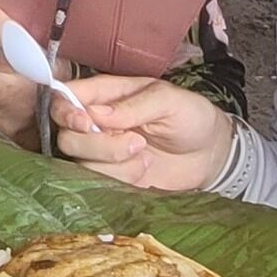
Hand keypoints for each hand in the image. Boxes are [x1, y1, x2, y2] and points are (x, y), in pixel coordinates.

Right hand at [50, 72, 232, 192]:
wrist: (210, 153)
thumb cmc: (191, 117)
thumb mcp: (170, 101)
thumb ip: (135, 105)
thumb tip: (98, 114)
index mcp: (107, 94)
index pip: (66, 97)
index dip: (65, 111)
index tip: (85, 123)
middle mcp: (98, 123)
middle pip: (67, 135)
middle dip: (96, 144)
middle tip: (136, 141)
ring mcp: (103, 152)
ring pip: (80, 161)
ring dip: (113, 161)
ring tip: (144, 153)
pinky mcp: (112, 176)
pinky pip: (98, 181)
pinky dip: (122, 177)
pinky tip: (145, 168)